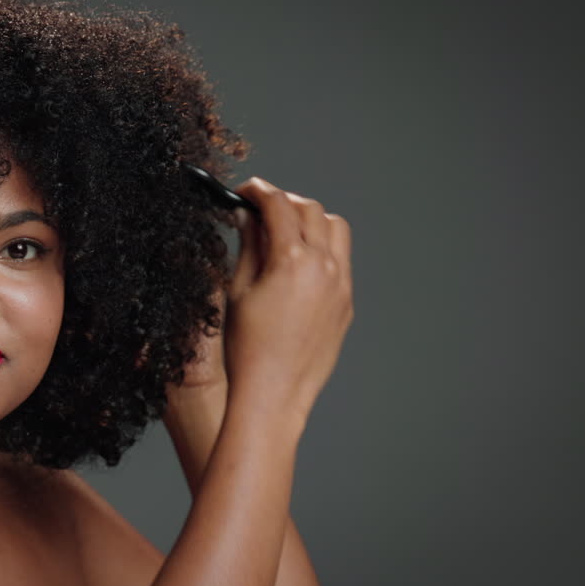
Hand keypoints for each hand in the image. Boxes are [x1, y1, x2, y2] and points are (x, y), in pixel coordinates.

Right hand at [223, 178, 353, 423]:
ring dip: (311, 221)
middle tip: (261, 210)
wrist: (273, 394)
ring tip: (285, 233)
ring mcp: (340, 286)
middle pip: (311, 210)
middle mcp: (324, 268)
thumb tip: (247, 217)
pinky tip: (298, 265)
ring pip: (336, 230)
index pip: (278, 206)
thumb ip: (247, 246)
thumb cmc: (246, 348)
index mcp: (292, 261)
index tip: (245, 191)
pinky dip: (322, 250)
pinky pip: (341, 261)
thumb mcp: (238, 291)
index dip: (258, 191)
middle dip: (285, 202)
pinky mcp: (346, 305)